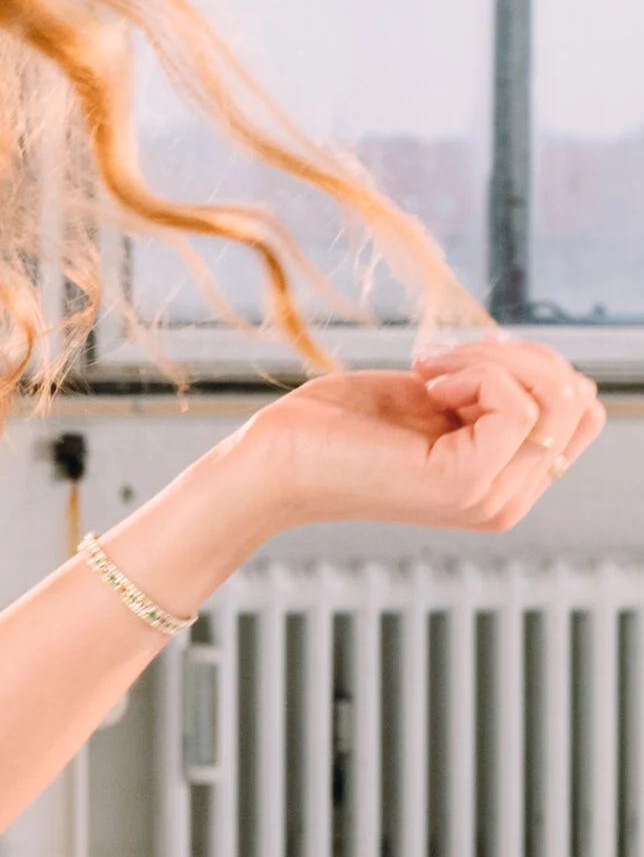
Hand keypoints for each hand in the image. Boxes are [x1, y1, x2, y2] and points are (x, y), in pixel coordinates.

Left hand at [231, 333, 603, 540]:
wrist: (274, 462)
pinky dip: (475, 371)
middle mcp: (508, 499)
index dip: (534, 366)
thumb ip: (491, 392)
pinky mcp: (464, 482)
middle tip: (445, 360)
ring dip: (493, 358)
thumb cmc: (338, 427)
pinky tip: (425, 382)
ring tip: (430, 370)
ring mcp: (489, 496)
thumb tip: (545, 365)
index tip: (464, 359)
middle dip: (522, 356)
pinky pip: (516, 405)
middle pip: (580, 404)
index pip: (582, 413)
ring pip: (556, 401)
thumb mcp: (433, 400)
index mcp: (505, 482)